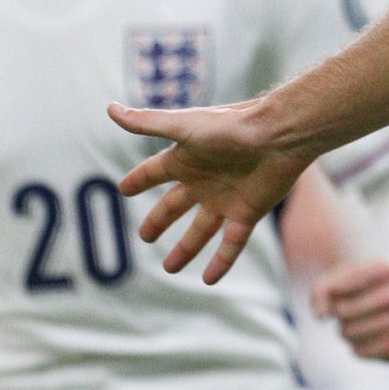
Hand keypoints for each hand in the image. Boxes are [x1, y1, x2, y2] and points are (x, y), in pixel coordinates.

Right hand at [111, 99, 310, 283]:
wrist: (279, 135)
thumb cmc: (230, 126)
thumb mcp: (183, 126)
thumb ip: (147, 122)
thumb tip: (109, 109)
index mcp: (187, 159)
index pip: (154, 172)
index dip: (139, 181)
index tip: (123, 189)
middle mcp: (205, 180)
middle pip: (175, 205)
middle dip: (159, 220)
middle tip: (145, 237)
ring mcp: (226, 198)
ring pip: (201, 230)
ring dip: (186, 249)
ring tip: (169, 268)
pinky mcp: (248, 212)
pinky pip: (231, 244)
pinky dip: (220, 262)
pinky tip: (208, 280)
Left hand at [314, 259, 388, 360]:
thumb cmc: (374, 290)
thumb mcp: (352, 277)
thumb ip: (324, 287)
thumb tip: (319, 316)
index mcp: (388, 270)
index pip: (340, 284)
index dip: (333, 291)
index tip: (335, 292)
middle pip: (343, 311)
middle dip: (340, 314)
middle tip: (349, 311)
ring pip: (350, 333)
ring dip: (346, 332)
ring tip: (358, 325)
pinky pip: (361, 351)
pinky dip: (357, 347)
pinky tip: (368, 338)